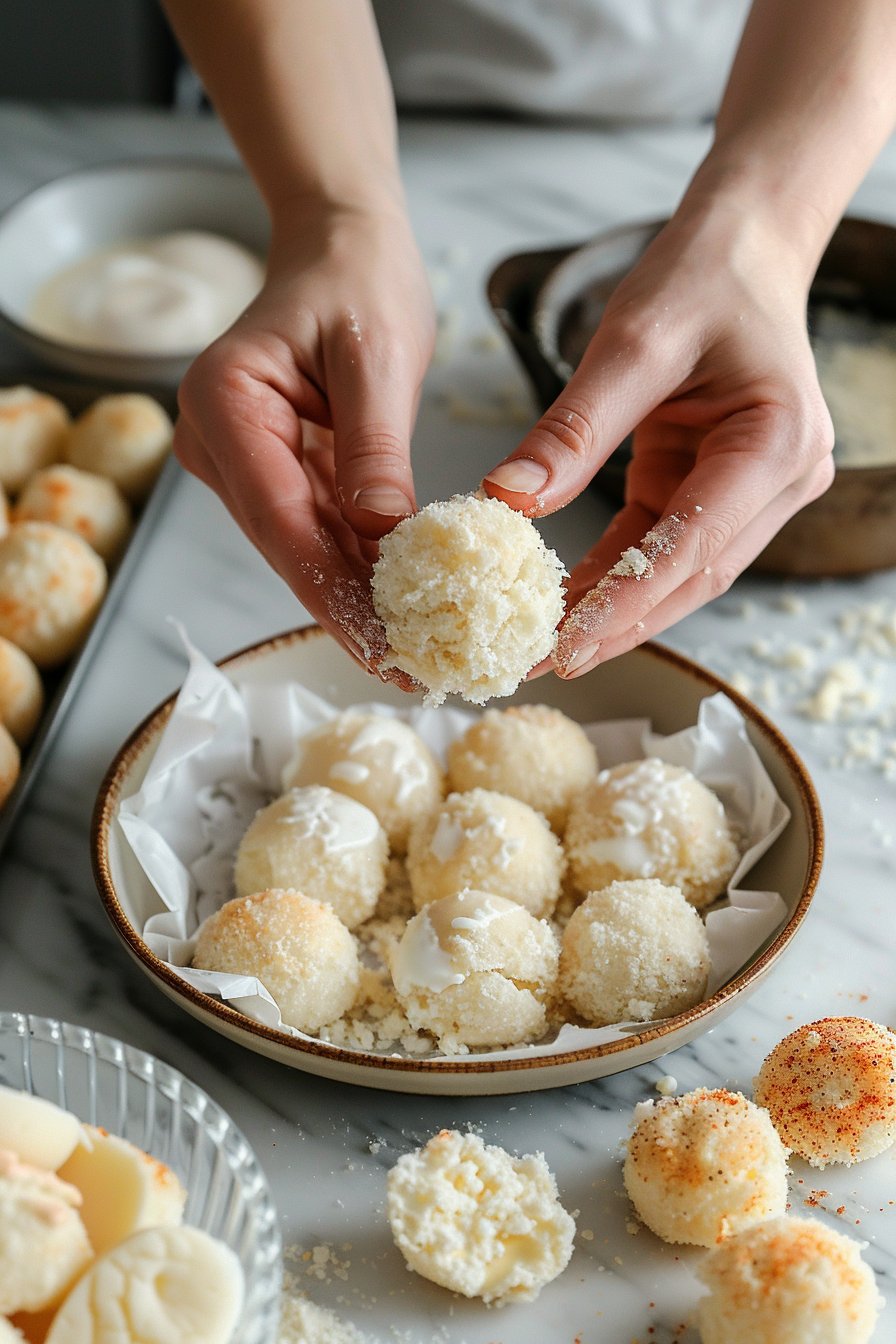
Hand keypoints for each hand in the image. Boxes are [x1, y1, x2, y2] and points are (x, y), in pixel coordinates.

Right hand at [173, 205, 434, 677]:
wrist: (340, 247)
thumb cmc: (356, 279)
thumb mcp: (376, 354)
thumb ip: (374, 446)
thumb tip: (383, 534)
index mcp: (226, 402)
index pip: (280, 518)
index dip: (332, 591)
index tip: (382, 647)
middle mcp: (218, 440)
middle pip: (288, 547)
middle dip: (350, 612)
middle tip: (414, 671)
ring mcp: (242, 462)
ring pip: (304, 550)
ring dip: (359, 601)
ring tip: (420, 656)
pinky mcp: (275, 473)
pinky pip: (320, 531)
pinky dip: (363, 569)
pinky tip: (407, 609)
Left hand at [481, 202, 834, 676]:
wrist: (744, 250)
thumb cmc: (700, 278)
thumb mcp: (631, 342)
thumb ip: (573, 429)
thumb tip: (507, 502)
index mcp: (777, 441)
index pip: (695, 544)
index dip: (628, 600)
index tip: (568, 642)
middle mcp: (780, 481)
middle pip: (692, 577)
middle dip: (616, 625)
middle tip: (541, 663)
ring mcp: (755, 492)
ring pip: (680, 574)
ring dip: (613, 611)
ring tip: (541, 647)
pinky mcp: (719, 491)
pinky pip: (662, 546)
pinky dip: (614, 576)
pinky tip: (563, 602)